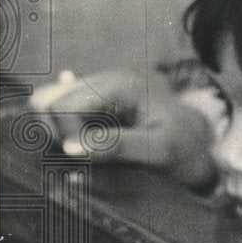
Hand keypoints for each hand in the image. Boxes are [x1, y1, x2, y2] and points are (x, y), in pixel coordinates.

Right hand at [34, 69, 217, 189]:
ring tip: (86, 154)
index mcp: (119, 85)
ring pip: (44, 107)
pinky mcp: (89, 105)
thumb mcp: (161, 150)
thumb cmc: (184, 144)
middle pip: (45, 101)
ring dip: (55, 135)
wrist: (197, 142)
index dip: (66, 136)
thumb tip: (70, 148)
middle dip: (55, 134)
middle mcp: (101, 81)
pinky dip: (61, 135)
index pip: (62, 105)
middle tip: (84, 158)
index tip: (87, 161)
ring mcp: (93, 91)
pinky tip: (86, 149)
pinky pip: (55, 116)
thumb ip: (118, 146)